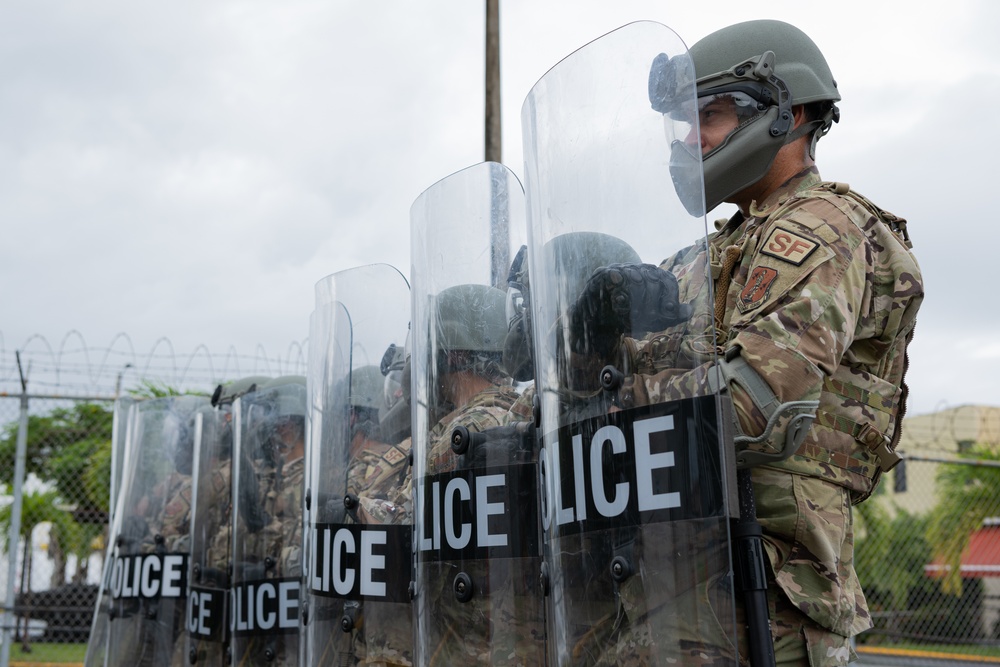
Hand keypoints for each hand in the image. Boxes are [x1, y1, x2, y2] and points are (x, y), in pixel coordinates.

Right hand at [569, 263, 691, 355]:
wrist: (596, 323)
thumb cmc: (625, 318)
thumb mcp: (651, 320)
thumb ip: (669, 316)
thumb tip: (688, 311)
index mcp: (650, 276)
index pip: (667, 279)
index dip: (671, 295)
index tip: (669, 312)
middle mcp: (636, 268)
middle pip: (652, 280)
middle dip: (653, 304)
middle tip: (649, 321)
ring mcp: (618, 269)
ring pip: (635, 280)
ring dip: (636, 302)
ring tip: (633, 318)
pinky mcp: (600, 274)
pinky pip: (613, 276)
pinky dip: (618, 290)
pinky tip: (619, 303)